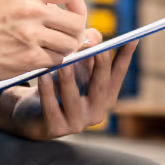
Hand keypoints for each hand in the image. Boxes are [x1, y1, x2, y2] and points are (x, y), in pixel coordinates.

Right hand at [0, 0, 86, 83]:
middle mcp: (31, 9)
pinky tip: (36, 59)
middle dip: (76, 33)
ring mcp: (30, 34)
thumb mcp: (7, 0)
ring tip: (47, 49)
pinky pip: (56, 61)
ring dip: (62, 50)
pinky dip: (50, 62)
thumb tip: (70, 16)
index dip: (78, 6)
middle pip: (76, 22)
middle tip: (66, 39)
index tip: (74, 16)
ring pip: (69, 44)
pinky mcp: (28, 58)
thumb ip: (37, 5)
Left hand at [0, 30, 137, 140]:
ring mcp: (77, 123)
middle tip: (96, 46)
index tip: (134, 37)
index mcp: (104, 95)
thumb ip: (86, 51)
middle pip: (101, 86)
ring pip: (73, 99)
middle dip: (100, 65)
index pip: (118, 74)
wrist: (30, 113)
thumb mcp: (74, 66)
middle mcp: (96, 111)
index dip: (126, 56)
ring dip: (69, 78)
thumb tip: (93, 35)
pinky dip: (47, 92)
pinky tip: (42, 76)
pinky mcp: (56, 129)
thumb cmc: (57, 84)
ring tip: (63, 61)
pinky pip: (51, 109)